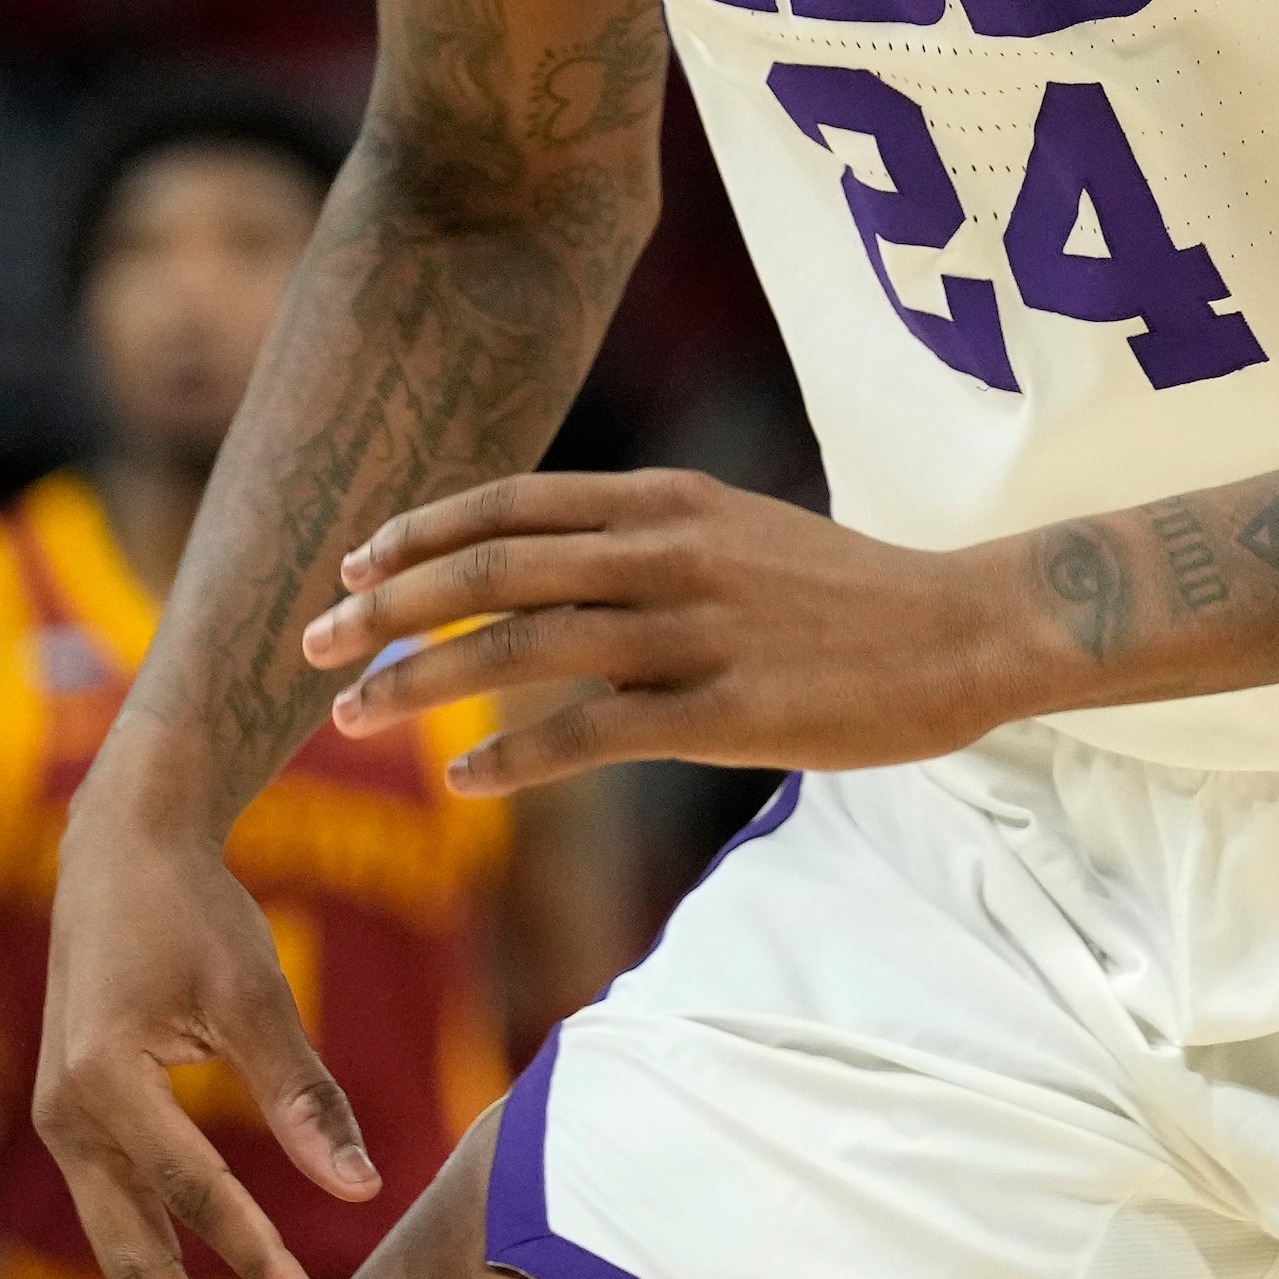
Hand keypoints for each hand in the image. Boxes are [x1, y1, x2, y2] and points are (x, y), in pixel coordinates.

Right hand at [29, 721, 376, 1278]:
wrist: (117, 848)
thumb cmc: (196, 911)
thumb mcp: (254, 991)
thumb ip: (303, 1092)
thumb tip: (362, 1186)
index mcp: (105, 1078)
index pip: (195, 1191)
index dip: (258, 1257)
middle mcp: (65, 1116)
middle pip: (134, 1259)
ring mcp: (60, 1126)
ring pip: (121, 1250)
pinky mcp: (74, 1126)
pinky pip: (120, 1218)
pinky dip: (162, 1275)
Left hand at [301, 468, 1056, 789]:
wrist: (965, 629)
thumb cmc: (845, 591)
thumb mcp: (735, 529)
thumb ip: (643, 540)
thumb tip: (547, 563)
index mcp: (667, 500)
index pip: (512, 502)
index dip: (419, 534)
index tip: (350, 567)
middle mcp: (669, 551)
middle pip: (496, 568)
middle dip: (389, 606)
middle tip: (313, 643)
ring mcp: (697, 629)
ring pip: (525, 646)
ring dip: (424, 682)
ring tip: (351, 717)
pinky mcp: (728, 708)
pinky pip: (596, 731)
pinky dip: (518, 753)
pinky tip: (466, 779)